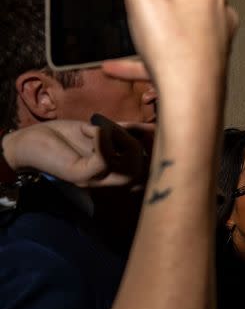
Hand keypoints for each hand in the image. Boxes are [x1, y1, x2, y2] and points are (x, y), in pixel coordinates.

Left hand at [0, 120, 148, 186]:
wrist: (26, 142)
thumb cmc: (61, 137)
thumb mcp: (99, 131)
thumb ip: (121, 132)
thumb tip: (151, 127)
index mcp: (114, 172)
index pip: (147, 172)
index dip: (154, 149)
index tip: (151, 129)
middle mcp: (108, 181)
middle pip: (143, 173)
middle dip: (137, 144)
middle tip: (118, 126)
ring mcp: (95, 181)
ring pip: (130, 171)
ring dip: (123, 142)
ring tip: (105, 128)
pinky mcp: (81, 175)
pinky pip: (104, 161)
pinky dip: (103, 139)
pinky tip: (93, 127)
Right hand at [118, 0, 237, 93]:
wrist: (191, 103)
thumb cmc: (177, 53)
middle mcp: (219, 13)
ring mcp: (215, 40)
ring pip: (181, 23)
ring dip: (155, 23)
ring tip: (135, 25)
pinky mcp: (206, 63)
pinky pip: (173, 53)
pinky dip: (148, 56)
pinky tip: (121, 66)